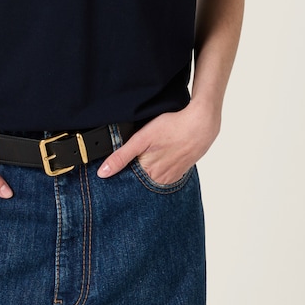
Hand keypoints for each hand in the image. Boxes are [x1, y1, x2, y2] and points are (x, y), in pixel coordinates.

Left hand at [97, 103, 221, 184]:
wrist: (202, 123)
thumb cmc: (172, 127)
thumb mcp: (141, 139)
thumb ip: (121, 156)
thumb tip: (103, 173)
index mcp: (149, 173)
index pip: (128, 180)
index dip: (119, 173)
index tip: (113, 169)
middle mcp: (161, 179)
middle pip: (140, 180)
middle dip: (133, 172)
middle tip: (135, 156)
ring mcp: (172, 176)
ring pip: (152, 177)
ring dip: (147, 170)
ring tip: (148, 153)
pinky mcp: (180, 171)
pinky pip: (165, 174)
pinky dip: (159, 168)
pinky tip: (160, 156)